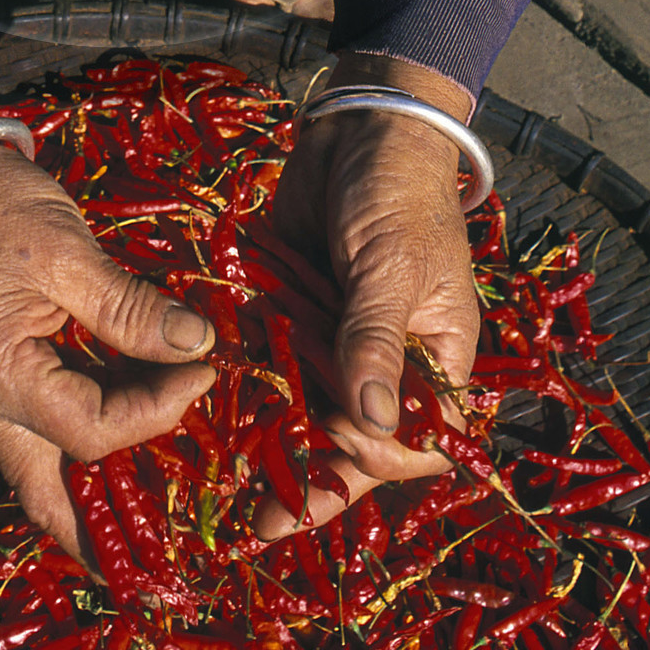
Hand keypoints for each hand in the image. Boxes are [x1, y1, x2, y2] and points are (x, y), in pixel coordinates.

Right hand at [0, 136, 216, 559]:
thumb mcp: (66, 251)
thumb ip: (130, 309)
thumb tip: (198, 346)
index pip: (92, 431)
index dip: (158, 410)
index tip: (204, 370)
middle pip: (51, 497)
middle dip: (111, 524)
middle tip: (180, 520)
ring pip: (47, 471)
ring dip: (107, 474)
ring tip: (174, 469)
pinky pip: (46, 429)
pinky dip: (92, 435)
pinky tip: (138, 415)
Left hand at [255, 56, 480, 539]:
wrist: (360, 131)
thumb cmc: (398, 194)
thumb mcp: (392, 265)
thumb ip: (376, 339)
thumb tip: (375, 422)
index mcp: (436, 359)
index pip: (417, 440)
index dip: (377, 459)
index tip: (341, 449)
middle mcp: (387, 363)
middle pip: (356, 443)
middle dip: (314, 480)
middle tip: (263, 518)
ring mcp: (337, 342)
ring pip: (308, 413)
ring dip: (274, 447)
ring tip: (229, 490)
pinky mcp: (296, 317)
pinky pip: (274, 368)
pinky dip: (250, 392)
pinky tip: (214, 423)